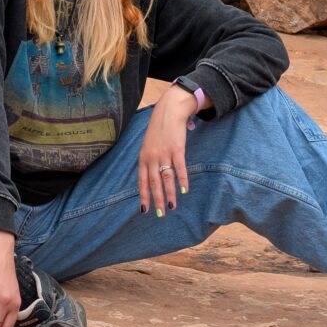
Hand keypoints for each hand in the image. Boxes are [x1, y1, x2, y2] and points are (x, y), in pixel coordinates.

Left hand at [138, 86, 196, 216]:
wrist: (169, 111)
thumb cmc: (158, 130)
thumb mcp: (148, 145)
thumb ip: (148, 160)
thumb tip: (149, 177)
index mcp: (143, 157)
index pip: (142, 181)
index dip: (143, 195)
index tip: (144, 210)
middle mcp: (152, 157)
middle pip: (153, 182)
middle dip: (156, 199)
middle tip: (159, 214)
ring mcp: (164, 153)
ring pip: (166, 177)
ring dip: (169, 193)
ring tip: (172, 207)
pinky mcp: (177, 149)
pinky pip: (180, 167)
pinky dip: (182, 180)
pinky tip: (184, 190)